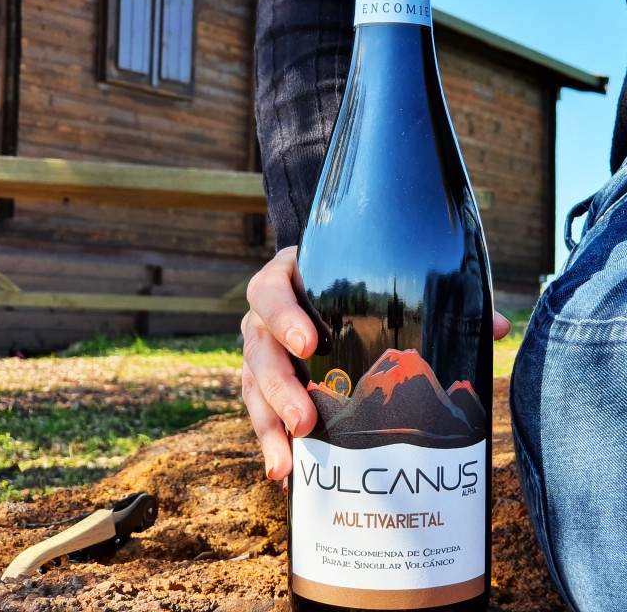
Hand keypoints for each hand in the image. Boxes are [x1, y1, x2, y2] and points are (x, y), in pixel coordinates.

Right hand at [241, 246, 511, 481]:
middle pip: (258, 346)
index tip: (310, 343)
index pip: (271, 290)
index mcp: (291, 279)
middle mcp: (268, 315)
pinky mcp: (264, 380)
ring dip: (268, 424)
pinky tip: (285, 472)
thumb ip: (437, 301)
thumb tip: (496, 328)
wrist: (324, 289)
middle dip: (279, 385)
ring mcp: (264, 348)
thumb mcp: (382, 286)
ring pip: (253, 383)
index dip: (282, 315)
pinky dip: (269, 441)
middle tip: (306, 419)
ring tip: (289, 462)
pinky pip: (258, 410)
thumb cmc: (357, 289)